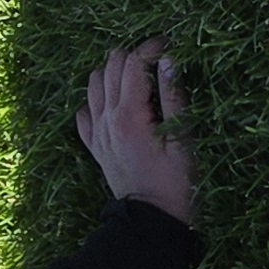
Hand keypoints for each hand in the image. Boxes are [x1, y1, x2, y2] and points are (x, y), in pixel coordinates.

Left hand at [76, 40, 194, 224]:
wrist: (151, 223)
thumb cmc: (176, 183)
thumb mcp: (183, 139)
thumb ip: (175, 97)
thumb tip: (169, 59)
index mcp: (129, 115)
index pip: (134, 62)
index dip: (152, 47)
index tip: (171, 45)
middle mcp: (106, 119)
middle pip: (110, 66)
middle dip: (133, 55)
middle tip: (158, 62)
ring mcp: (97, 133)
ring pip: (93, 83)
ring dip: (113, 73)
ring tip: (138, 79)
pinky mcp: (95, 147)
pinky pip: (85, 113)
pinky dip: (97, 100)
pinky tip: (116, 105)